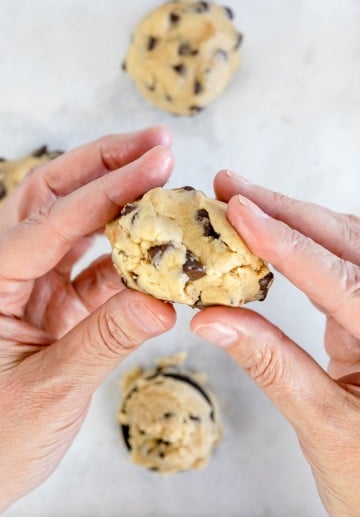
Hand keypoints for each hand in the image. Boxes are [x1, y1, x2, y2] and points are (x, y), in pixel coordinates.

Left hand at [0, 127, 175, 510]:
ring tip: (159, 177)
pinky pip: (94, 269)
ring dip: (117, 201)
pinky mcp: (54, 305)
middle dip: (104, 164)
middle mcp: (7, 272)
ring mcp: (31, 287)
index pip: (53, 221)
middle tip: (155, 144)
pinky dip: (127, 258)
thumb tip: (162, 302)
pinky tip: (157, 251)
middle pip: (51, 196)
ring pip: (73, 225)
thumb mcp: (49, 391)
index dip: (109, 190)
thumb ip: (105, 341)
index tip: (158, 162)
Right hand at [191, 170, 359, 516]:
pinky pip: (333, 265)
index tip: (240, 212)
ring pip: (342, 245)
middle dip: (286, 212)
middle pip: (345, 244)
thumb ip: (270, 366)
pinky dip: (296, 245)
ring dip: (290, 219)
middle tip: (230, 188)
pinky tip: (265, 236)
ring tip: (240, 202)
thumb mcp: (321, 425)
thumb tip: (213, 320)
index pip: (340, 281)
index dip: (285, 243)